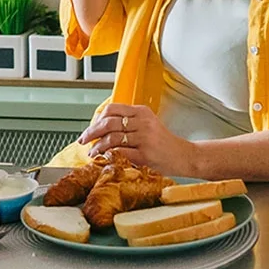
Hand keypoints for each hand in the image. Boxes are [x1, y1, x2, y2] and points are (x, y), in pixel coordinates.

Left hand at [77, 102, 198, 175]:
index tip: (90, 129)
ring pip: (111, 138)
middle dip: (91, 132)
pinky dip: (108, 156)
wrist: (185, 156)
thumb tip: (101, 128)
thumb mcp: (148, 125)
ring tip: (93, 153)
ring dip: (97, 147)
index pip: (112, 109)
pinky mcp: (145, 154)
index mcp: (142, 112)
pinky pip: (120, 153)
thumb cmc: (164, 143)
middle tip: (83, 140)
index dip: (96, 119)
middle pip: (108, 122)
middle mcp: (143, 122)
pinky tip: (104, 159)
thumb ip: (129, 123)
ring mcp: (144, 138)